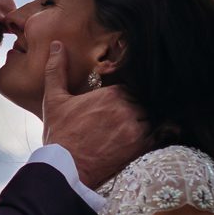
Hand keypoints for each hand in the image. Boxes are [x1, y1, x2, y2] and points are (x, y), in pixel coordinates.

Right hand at [40, 41, 149, 186]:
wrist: (65, 169)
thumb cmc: (59, 134)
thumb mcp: (53, 99)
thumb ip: (56, 70)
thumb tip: (57, 45)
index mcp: (111, 93)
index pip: (133, 85)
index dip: (129, 93)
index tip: (123, 101)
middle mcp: (127, 107)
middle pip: (144, 100)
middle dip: (139, 106)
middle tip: (131, 114)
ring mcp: (136, 127)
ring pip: (153, 116)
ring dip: (148, 119)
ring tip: (140, 125)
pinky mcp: (140, 146)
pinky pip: (160, 134)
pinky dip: (160, 134)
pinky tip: (155, 135)